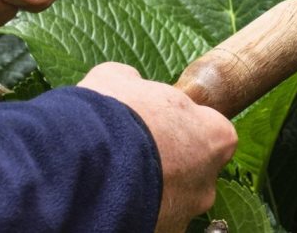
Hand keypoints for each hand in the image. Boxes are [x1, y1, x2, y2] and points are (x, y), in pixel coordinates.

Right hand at [79, 63, 237, 231]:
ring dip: (153, 191)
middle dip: (170, 164)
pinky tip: (112, 199)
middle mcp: (209, 179)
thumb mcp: (119, 79)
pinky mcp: (163, 232)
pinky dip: (138, 211)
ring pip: (174, 201)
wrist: (81, 160)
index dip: (184, 128)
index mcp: (215, 135)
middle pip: (196, 170)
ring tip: (117, 180)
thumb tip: (131, 83)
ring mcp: (186, 211)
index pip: (212, 131)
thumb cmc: (112, 114)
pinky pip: (155, 220)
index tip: (159, 126)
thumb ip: (136, 83)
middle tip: (135, 154)